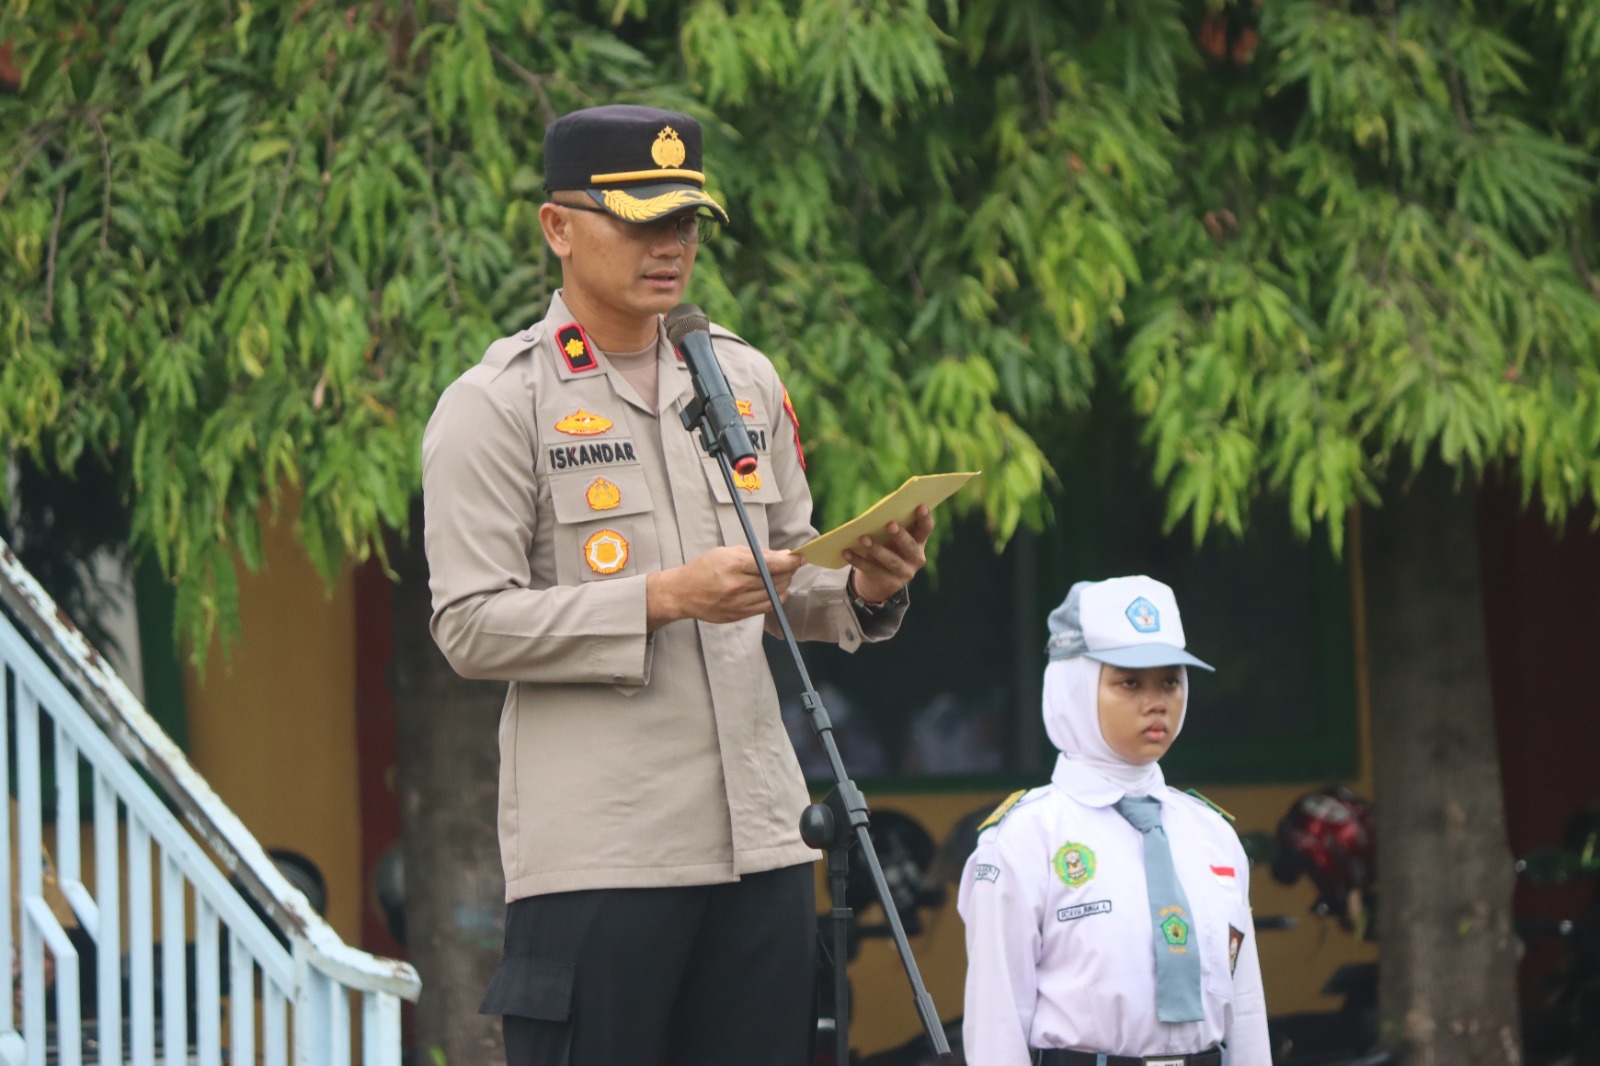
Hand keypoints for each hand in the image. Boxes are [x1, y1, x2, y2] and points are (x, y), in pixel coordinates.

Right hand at [646, 546, 803, 627]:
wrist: (683, 593)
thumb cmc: (704, 569)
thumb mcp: (727, 552)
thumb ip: (756, 553)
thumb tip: (783, 554)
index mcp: (734, 565)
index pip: (772, 564)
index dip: (790, 561)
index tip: (799, 558)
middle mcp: (737, 585)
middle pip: (776, 580)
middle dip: (789, 572)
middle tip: (790, 566)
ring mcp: (738, 603)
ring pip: (775, 595)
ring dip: (783, 585)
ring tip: (780, 577)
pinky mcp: (738, 615)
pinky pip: (766, 607)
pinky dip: (774, 597)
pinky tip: (772, 590)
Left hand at [843, 504, 933, 604]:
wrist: (880, 581)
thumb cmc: (887, 548)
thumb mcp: (892, 538)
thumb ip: (891, 526)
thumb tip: (876, 513)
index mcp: (919, 542)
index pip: (926, 529)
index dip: (925, 518)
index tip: (920, 506)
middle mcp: (915, 558)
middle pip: (910, 547)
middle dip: (900, 535)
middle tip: (890, 524)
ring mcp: (903, 573)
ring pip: (891, 560)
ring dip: (877, 549)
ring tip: (863, 538)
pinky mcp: (888, 583)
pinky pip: (871, 570)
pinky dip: (858, 560)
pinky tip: (846, 552)